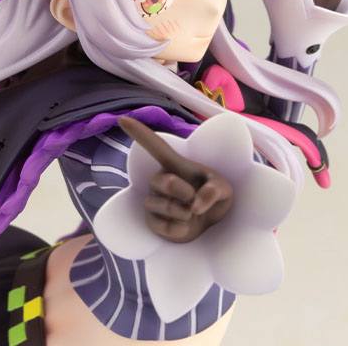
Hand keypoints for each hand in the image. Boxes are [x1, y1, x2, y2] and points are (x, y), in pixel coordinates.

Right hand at [119, 116, 232, 243]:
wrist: (212, 226)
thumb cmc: (214, 198)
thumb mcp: (224, 189)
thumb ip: (214, 190)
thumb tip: (194, 205)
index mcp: (176, 165)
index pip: (155, 146)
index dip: (139, 132)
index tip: (122, 118)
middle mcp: (161, 180)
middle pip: (162, 181)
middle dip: (179, 190)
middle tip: (192, 198)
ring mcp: (154, 200)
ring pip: (159, 205)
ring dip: (182, 212)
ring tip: (192, 213)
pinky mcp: (153, 222)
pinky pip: (160, 225)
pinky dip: (178, 229)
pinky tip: (186, 226)